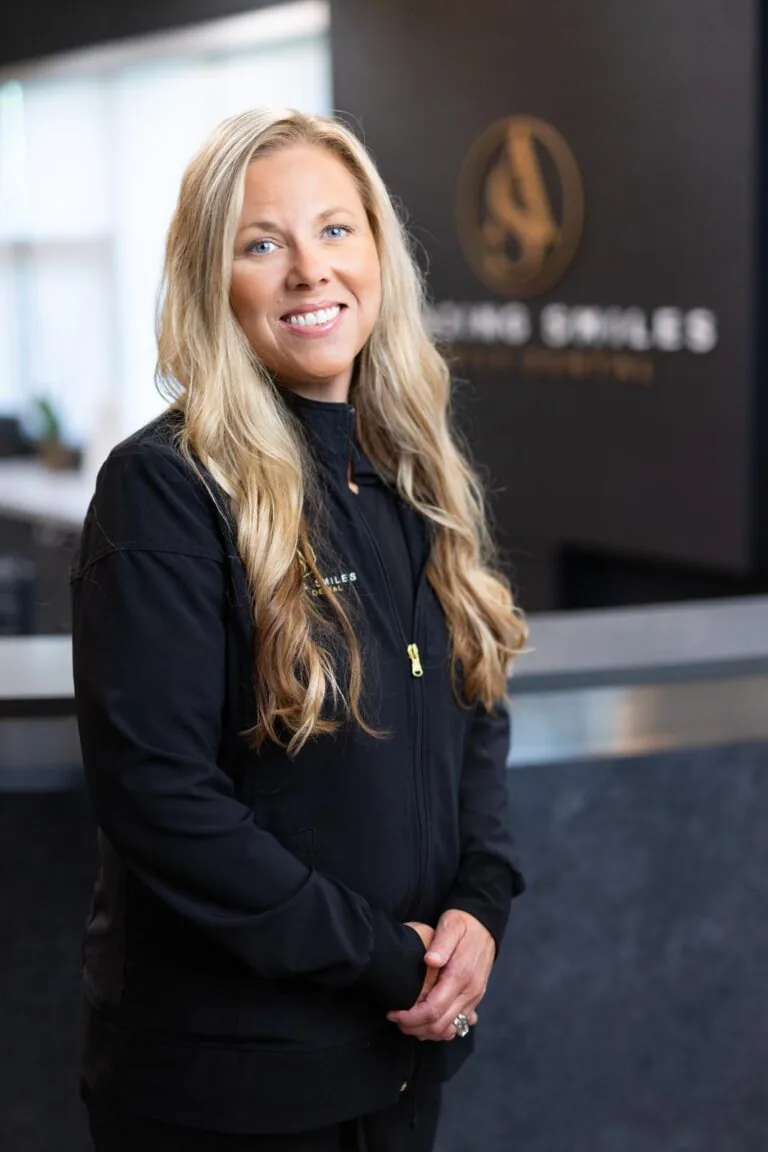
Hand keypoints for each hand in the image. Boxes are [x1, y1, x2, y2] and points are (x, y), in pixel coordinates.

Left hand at [388, 910, 493, 1040]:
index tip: (393, 1013)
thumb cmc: (462, 924)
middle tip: (396, 1020)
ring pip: (450, 1030)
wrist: (485, 924)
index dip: (411, 1017)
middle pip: (440, 1025)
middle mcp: (470, 991)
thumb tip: (430, 960)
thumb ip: (441, 943)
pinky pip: (460, 1024)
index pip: (433, 1009)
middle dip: (415, 1028)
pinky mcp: (475, 998)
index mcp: (460, 975)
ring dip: (427, 1032)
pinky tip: (427, 1023)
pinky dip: (442, 1029)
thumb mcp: (450, 925)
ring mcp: (474, 997)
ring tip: (408, 1023)